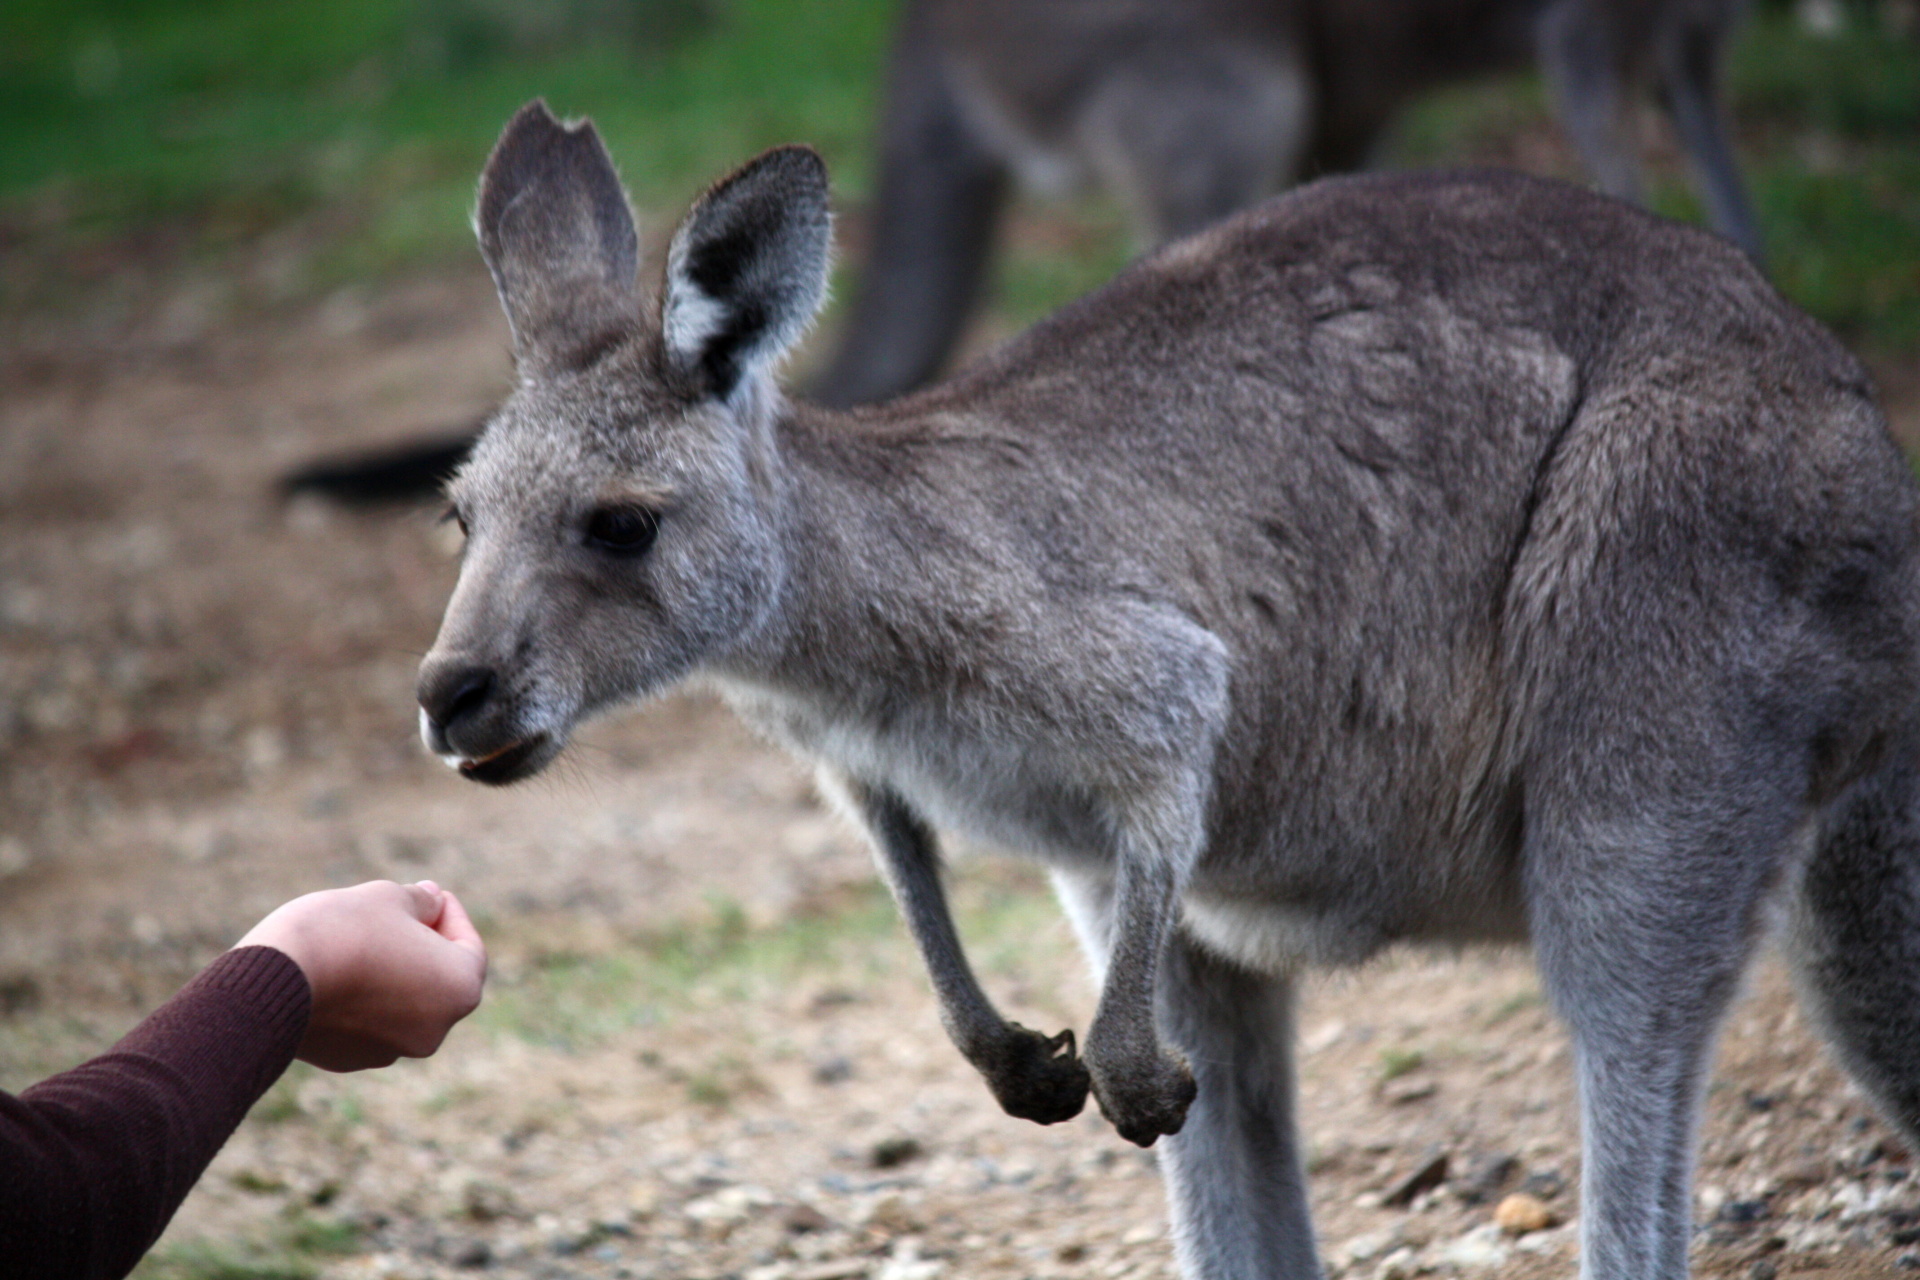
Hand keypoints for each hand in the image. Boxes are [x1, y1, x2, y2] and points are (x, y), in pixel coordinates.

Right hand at [236, 880, 487, 1071]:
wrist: (273, 980)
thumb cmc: (343, 931)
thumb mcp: (390, 897)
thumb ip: (422, 901)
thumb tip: (434, 902)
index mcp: (459, 991)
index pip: (469, 948)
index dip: (450, 915)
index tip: (430, 894)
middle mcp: (433, 1032)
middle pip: (436, 980)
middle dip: (421, 944)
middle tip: (398, 912)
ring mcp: (389, 1051)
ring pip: (400, 1003)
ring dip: (389, 972)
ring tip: (359, 939)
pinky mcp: (347, 1060)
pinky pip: (364, 1023)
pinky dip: (359, 998)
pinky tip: (334, 970)